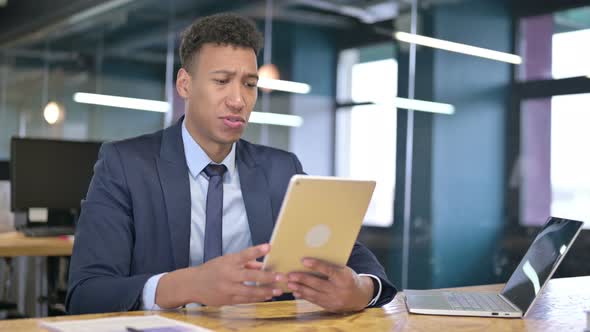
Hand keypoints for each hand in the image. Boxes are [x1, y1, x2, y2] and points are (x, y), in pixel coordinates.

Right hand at [155, 244, 283, 307]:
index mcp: (228, 262)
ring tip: (278, 290)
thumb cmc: (211, 270)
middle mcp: (228, 275)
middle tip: (281, 277)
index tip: (269, 247)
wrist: (192, 284)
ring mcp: (228, 289)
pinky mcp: (228, 300)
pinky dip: (257, 298)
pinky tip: (267, 296)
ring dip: (266, 291)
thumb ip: (244, 262)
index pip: (244, 255)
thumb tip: (261, 265)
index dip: (257, 251)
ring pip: (250, 292)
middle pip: (251, 277)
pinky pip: (245, 300)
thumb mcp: (226, 260)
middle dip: (267, 277)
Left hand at [286, 258, 373, 312]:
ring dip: (300, 289)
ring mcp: (334, 300)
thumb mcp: (344, 270)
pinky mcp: (330, 307)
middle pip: (318, 284)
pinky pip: (315, 301)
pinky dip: (304, 296)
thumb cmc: (349, 278)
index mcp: (344, 277)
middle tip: (290, 275)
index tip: (303, 260)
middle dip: (303, 279)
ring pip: (314, 294)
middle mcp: (340, 290)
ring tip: (289, 283)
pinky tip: (296, 292)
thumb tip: (310, 261)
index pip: (329, 270)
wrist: (360, 296)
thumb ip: (330, 266)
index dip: (316, 265)